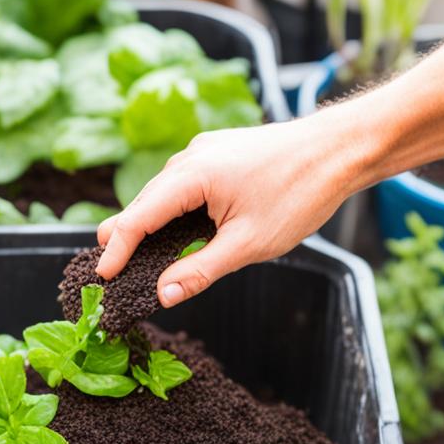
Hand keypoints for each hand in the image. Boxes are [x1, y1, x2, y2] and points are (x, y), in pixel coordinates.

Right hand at [95, 115, 375, 306]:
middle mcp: (190, 158)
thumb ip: (201, 270)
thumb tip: (162, 295)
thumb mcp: (249, 243)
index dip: (116, 250)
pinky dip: (171, 211)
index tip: (102, 277)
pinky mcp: (218, 154)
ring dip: (150, 225)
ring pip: (162, 194)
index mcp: (192, 176)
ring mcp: (204, 152)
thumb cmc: (301, 192)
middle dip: (126, 239)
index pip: (138, 217)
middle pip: (144, 204)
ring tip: (137, 259)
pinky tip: (176, 233)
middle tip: (111, 274)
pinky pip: (181, 185)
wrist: (341, 148)